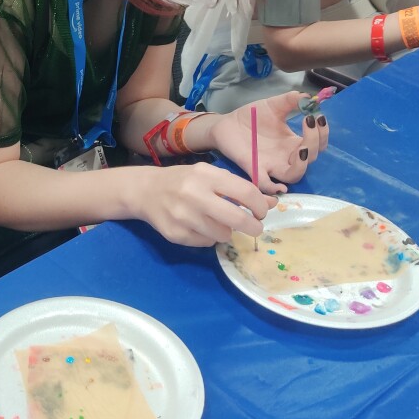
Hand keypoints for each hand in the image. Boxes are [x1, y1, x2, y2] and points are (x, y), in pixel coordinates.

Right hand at [132, 162, 274, 246]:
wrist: (145, 191)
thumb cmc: (184, 181)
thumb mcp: (210, 176)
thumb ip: (239, 188)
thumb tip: (273, 202)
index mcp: (205, 175)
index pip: (245, 192)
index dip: (260, 205)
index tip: (262, 212)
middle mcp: (193, 195)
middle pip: (237, 219)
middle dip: (253, 226)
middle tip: (255, 227)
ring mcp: (182, 217)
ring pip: (222, 234)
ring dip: (227, 231)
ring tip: (218, 222)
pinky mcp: (175, 234)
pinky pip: (206, 242)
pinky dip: (208, 237)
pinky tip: (199, 226)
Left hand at [209, 91, 328, 192]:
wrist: (226, 123)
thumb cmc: (251, 117)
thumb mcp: (273, 105)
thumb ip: (290, 100)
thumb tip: (309, 97)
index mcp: (293, 142)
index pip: (318, 144)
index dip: (322, 133)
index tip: (318, 116)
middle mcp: (286, 156)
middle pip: (310, 159)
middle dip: (315, 142)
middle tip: (310, 123)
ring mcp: (271, 165)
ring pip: (294, 175)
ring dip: (302, 165)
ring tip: (302, 149)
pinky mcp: (254, 168)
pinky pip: (266, 184)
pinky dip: (273, 187)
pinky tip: (280, 185)